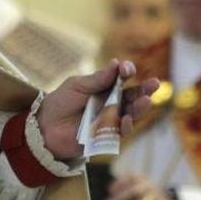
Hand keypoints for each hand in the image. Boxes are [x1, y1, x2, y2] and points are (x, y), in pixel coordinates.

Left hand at [36, 59, 160, 159]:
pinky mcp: (107, 136)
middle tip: (155, 84)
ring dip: (140, 107)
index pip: (121, 78)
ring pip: (131, 113)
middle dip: (144, 90)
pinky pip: (120, 131)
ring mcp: (110, 120)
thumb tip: (116, 63)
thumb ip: (97, 79)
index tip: (127, 69)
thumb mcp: (77, 86)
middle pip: (132, 95)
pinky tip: (126, 119)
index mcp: (104, 87)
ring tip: (147, 100)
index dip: (127, 72)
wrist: (45, 128)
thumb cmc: (60, 103)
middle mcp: (111, 103)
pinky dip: (125, 125)